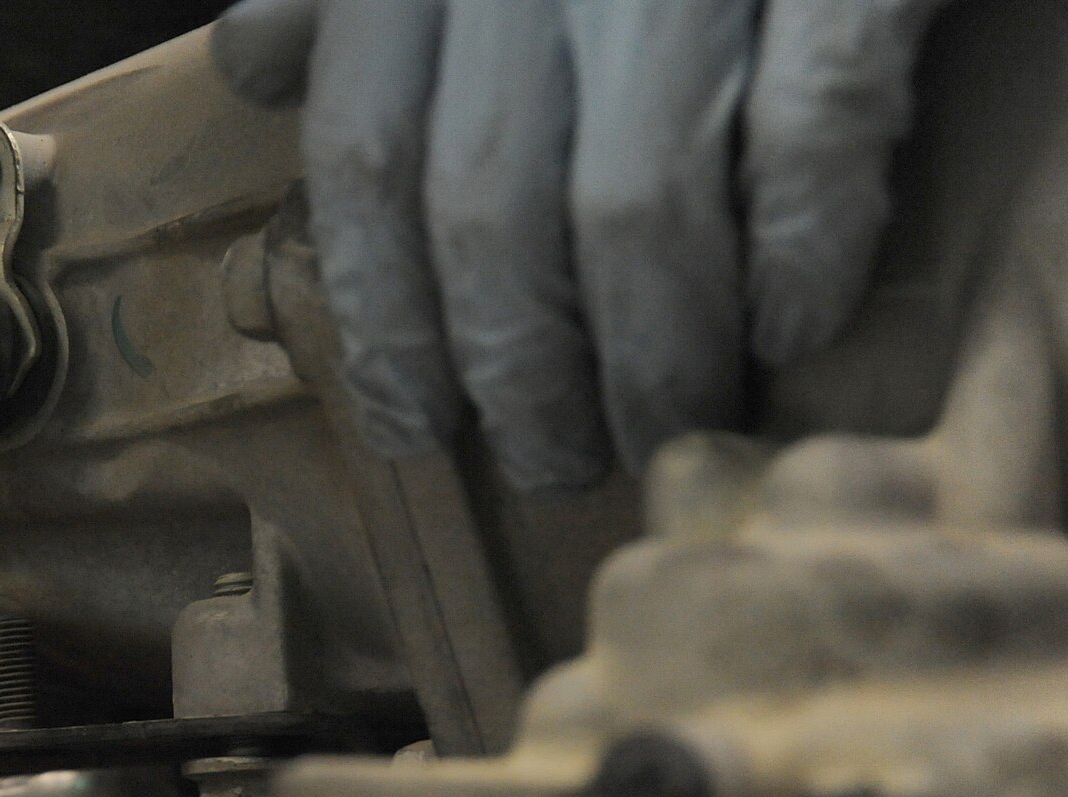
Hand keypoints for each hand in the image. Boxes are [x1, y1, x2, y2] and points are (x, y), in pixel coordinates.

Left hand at [214, 0, 947, 489]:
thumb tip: (258, 63)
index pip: (363, 165)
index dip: (380, 321)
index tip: (413, 425)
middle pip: (486, 215)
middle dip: (518, 374)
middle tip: (558, 461)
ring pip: (631, 209)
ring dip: (651, 355)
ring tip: (670, 428)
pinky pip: (810, 134)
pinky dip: (802, 253)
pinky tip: (795, 329)